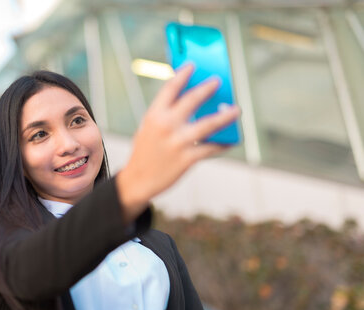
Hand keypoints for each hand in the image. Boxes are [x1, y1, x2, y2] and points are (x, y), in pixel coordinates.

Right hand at [117, 64, 240, 222]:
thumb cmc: (145, 152)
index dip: (182, 74)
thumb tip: (192, 100)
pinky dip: (223, 144)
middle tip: (218, 82)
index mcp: (154, 116)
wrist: (138, 180)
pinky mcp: (187, 159)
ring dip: (225, 116)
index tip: (192, 65)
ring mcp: (178, 143)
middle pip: (192, 100)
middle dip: (207, 89)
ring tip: (236, 110)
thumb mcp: (148, 128)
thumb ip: (166, 114)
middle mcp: (166, 126)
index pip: (170, 88)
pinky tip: (232, 140)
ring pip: (209, 124)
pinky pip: (211, 148)